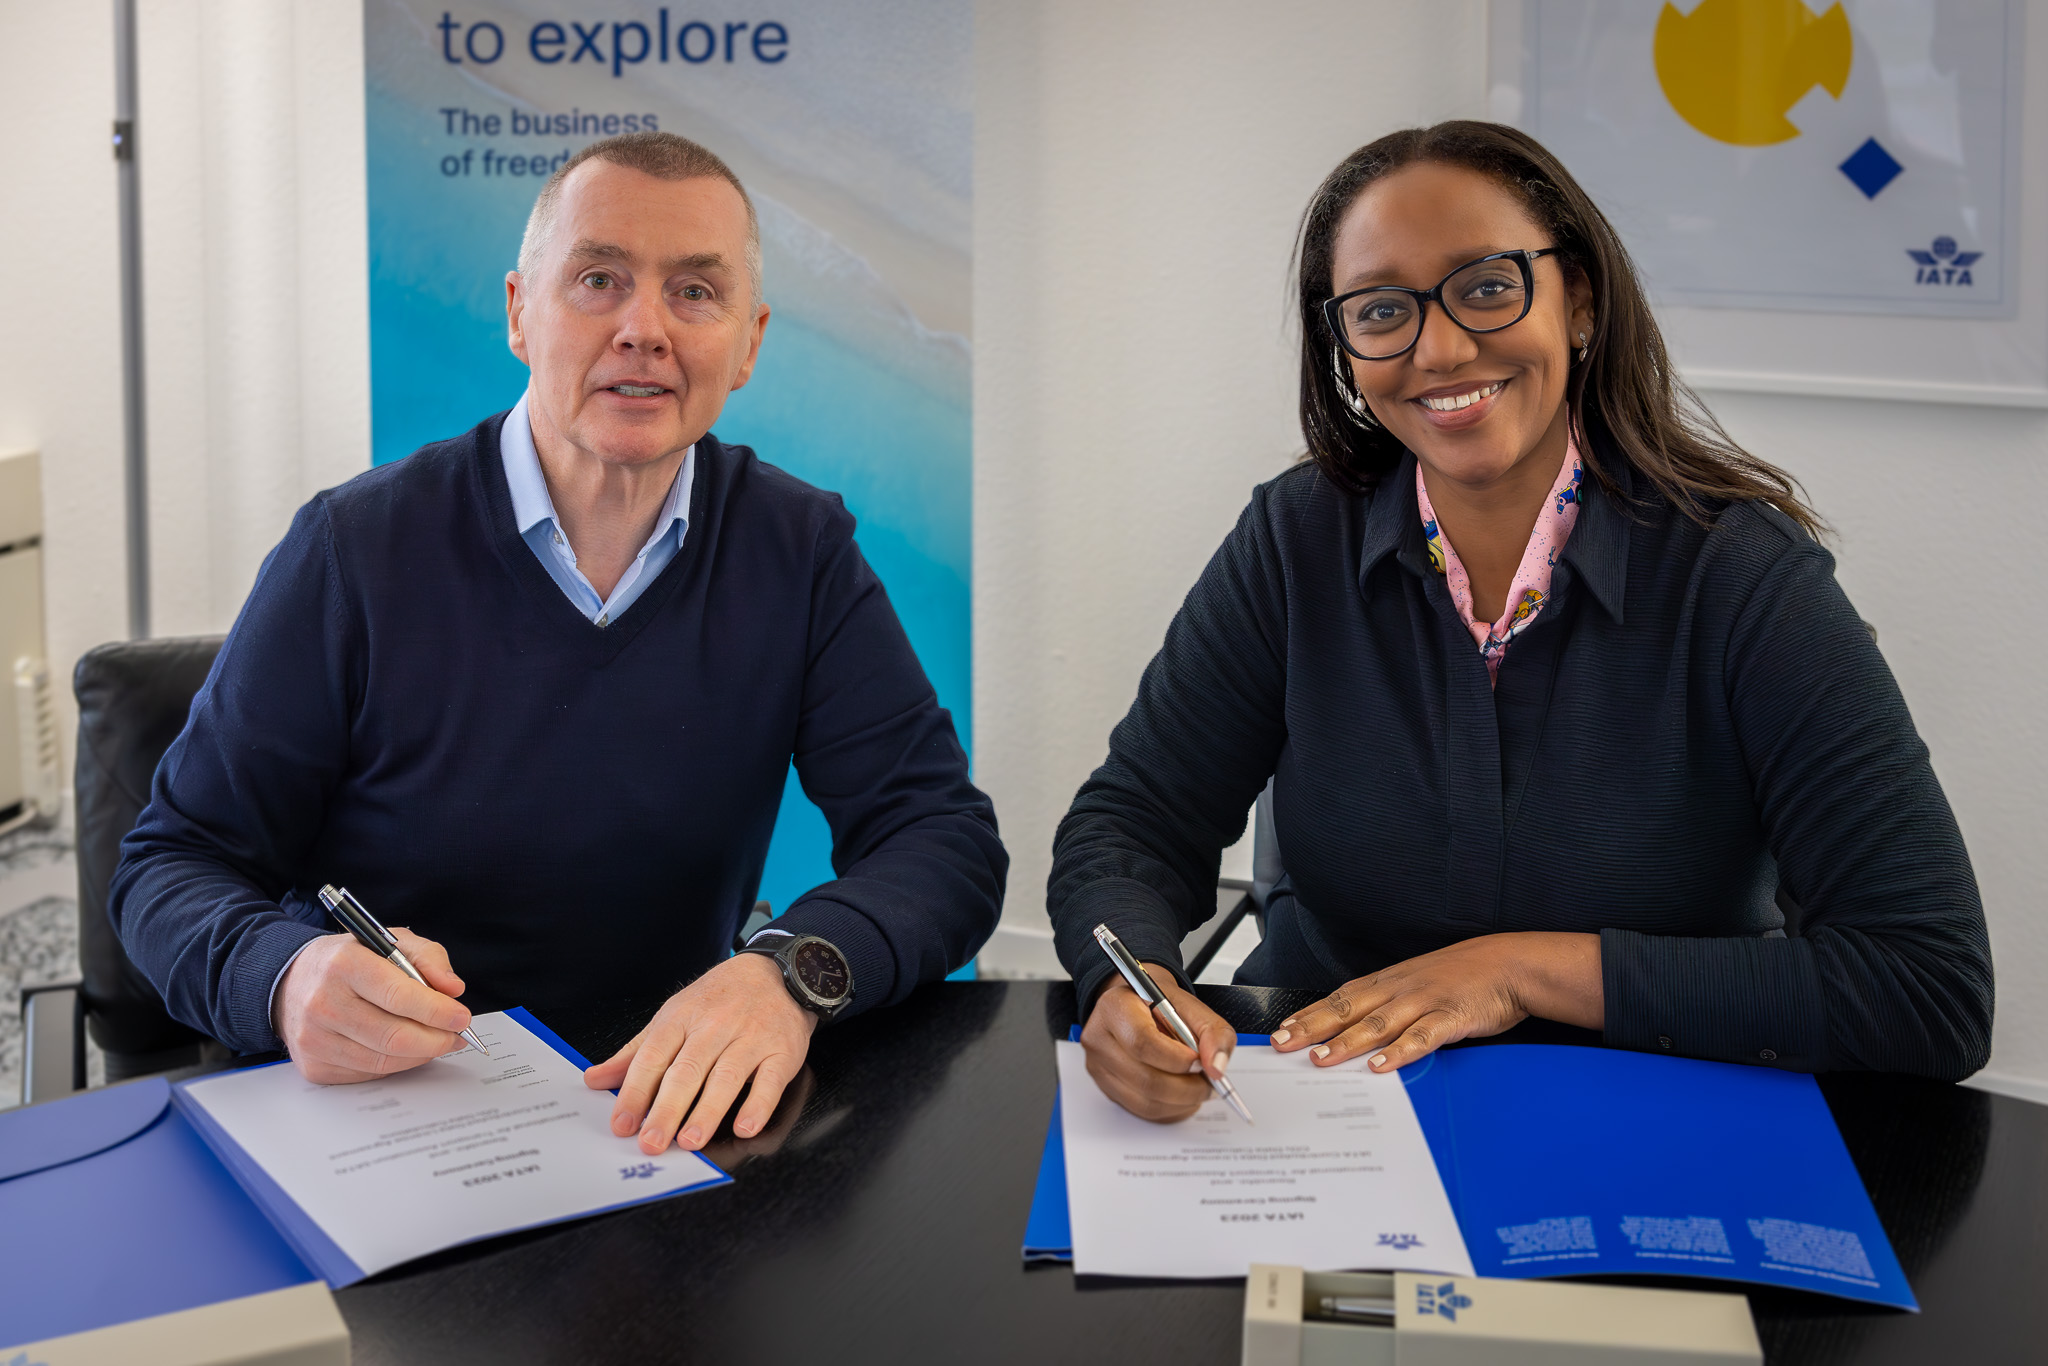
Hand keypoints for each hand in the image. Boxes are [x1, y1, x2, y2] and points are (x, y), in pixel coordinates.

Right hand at [272, 929, 472, 1083]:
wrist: (291, 983)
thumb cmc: (348, 961)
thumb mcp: (390, 942)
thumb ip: (428, 958)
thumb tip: (453, 989)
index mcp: (344, 964)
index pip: (399, 996)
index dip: (437, 1011)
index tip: (462, 1017)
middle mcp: (323, 1002)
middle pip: (394, 1036)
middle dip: (437, 1039)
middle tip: (457, 1035)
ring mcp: (314, 1039)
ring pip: (384, 1061)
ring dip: (421, 1055)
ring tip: (438, 1041)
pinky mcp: (314, 1066)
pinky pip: (368, 1074)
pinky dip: (396, 1065)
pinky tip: (405, 1050)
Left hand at [584, 952, 816, 1155]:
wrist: (777, 972)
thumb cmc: (719, 999)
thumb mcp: (673, 1016)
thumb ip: (636, 1052)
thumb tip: (594, 1079)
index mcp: (682, 1018)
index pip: (653, 1057)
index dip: (636, 1092)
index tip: (622, 1124)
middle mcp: (715, 1027)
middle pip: (687, 1071)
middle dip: (667, 1110)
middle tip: (651, 1142)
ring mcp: (751, 1038)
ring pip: (726, 1077)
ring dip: (707, 1112)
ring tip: (689, 1141)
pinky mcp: (782, 1051)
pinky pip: (770, 1080)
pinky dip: (758, 1105)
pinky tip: (745, 1127)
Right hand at [1079, 964, 1235, 1122]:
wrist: (1136, 1005)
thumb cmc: (1159, 1004)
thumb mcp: (1190, 1005)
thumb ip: (1212, 1031)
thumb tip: (1217, 1068)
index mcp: (1115, 1008)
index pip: (1142, 1043)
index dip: (1177, 1059)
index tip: (1201, 1062)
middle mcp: (1099, 1039)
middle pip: (1146, 1080)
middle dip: (1187, 1087)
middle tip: (1209, 1082)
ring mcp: (1099, 1067)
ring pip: (1146, 1102)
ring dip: (1182, 1102)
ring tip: (1199, 1087)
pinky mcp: (1107, 1088)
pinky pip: (1143, 1111)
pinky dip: (1172, 1109)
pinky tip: (1184, 1096)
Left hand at [1270, 932, 1602, 1071]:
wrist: (1510, 964)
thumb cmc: (1463, 977)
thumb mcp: (1418, 984)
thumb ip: (1390, 1005)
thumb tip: (1358, 1031)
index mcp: (1389, 983)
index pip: (1339, 998)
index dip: (1309, 1015)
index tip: (1281, 1030)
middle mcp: (1399, 990)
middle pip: (1348, 1009)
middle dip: (1312, 1028)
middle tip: (1282, 1045)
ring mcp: (1424, 1002)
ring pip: (1377, 1024)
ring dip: (1346, 1042)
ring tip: (1320, 1059)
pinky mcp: (1451, 1017)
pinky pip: (1422, 1036)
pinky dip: (1400, 1051)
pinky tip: (1381, 1066)